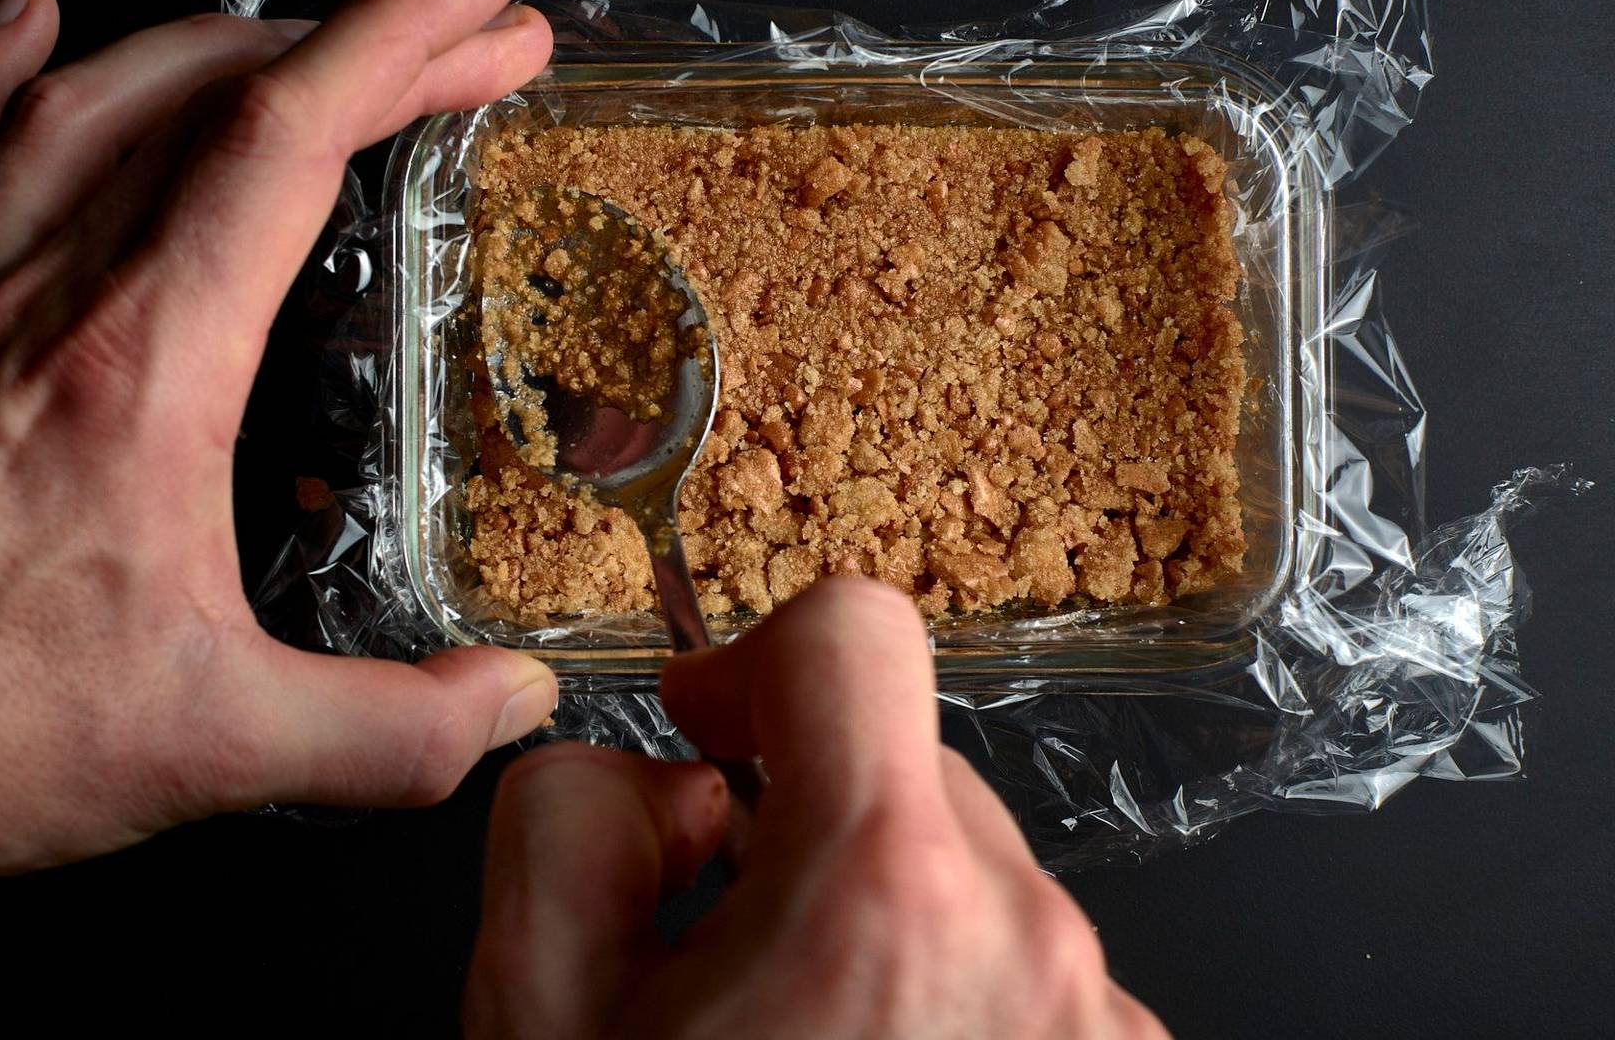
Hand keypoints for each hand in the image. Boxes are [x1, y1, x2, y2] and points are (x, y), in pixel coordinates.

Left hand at [0, 0, 555, 974]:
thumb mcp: (216, 749)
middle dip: (360, 33)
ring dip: (216, 40)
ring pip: (86, 96)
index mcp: (141, 365)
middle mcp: (41, 294)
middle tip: (461, 30)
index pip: (289, 139)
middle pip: (212, 91)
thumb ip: (394, 733)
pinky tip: (22, 20)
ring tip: (305, 35)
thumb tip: (512, 702)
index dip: (406, 40)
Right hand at [465, 578, 1166, 1038]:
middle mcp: (1028, 940)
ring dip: (878, 914)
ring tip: (799, 1036)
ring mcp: (1095, 1017)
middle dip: (805, 816)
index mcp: (882, 892)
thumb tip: (654, 778)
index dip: (756, 658)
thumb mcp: (533, 1012)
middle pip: (905, 764)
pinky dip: (948, 990)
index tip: (712, 734)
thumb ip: (567, 819)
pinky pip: (1026, 965)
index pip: (857, 630)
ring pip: (967, 872)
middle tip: (721, 948)